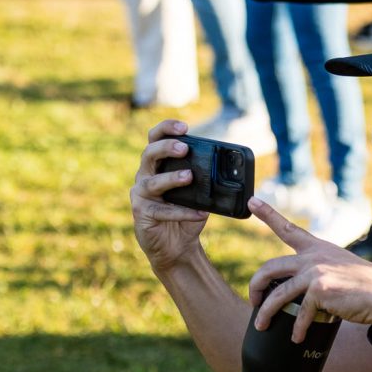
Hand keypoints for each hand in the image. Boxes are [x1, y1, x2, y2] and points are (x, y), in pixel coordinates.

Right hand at [130, 120, 209, 271]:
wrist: (177, 245)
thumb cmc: (187, 213)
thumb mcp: (199, 193)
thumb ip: (206, 179)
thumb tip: (230, 170)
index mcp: (158, 165)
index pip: (155, 139)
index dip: (166, 129)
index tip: (184, 126)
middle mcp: (145, 176)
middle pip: (149, 154)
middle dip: (166, 148)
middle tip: (185, 148)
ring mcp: (141, 195)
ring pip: (151, 182)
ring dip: (171, 178)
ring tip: (189, 176)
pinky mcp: (142, 214)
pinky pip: (161, 211)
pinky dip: (182, 211)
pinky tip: (199, 213)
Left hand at [247, 199, 371, 342]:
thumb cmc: (368, 289)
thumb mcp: (342, 269)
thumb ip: (322, 272)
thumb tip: (303, 291)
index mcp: (319, 248)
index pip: (288, 229)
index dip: (268, 214)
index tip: (252, 201)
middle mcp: (314, 256)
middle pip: (270, 267)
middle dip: (256, 285)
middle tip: (254, 299)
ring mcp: (316, 272)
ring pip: (277, 292)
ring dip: (266, 312)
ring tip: (262, 324)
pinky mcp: (320, 290)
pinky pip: (298, 313)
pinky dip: (296, 329)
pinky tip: (296, 337)